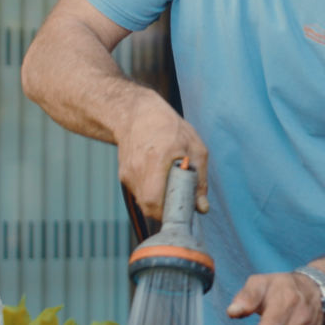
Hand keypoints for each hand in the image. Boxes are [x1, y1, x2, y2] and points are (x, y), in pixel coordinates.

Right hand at [116, 92, 208, 219]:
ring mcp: (127, 173)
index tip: (183, 209)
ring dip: (159, 202)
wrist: (137, 113)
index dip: (169, 211)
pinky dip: (152, 193)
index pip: (154, 200)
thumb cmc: (170, 127)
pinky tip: (160, 178)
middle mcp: (137, 168)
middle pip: (149, 206)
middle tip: (180, 201)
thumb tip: (201, 207)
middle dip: (167, 210)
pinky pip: (139, 193)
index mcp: (156, 159)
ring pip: (143, 202)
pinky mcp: (123, 175)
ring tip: (172, 186)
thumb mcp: (195, 147)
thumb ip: (200, 179)